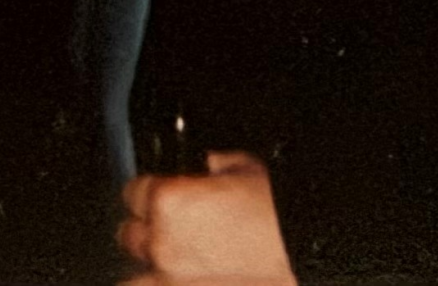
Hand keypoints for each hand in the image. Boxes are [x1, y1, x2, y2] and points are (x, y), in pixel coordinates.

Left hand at [119, 150, 296, 284]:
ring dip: (149, 269)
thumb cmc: (282, 220)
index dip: (149, 194)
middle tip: (170, 235)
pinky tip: (182, 278)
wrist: (307, 259)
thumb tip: (213, 164)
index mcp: (170, 201)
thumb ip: (220, 164)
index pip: (133, 192)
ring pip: (134, 277)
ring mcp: (170, 281)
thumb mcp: (251, 172)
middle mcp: (162, 243)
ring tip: (172, 265)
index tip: (160, 199)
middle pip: (130, 235)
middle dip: (148, 233)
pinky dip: (162, 283)